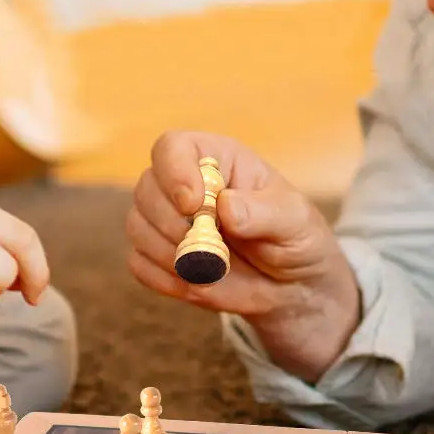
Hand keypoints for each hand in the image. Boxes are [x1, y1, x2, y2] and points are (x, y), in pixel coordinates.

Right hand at [127, 130, 360, 378]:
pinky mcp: (158, 256)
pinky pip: (139, 263)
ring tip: (213, 268)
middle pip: (146, 187)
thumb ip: (264, 212)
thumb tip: (226, 207)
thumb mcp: (295, 221)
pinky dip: (165, 278)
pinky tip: (198, 282)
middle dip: (173, 223)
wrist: (291, 286)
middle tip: (213, 248)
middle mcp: (183, 184)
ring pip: (137, 225)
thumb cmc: (296, 239)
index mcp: (215, 160)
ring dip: (170, 254)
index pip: (172, 147)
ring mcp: (166, 220)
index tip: (194, 205)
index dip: (174, 172)